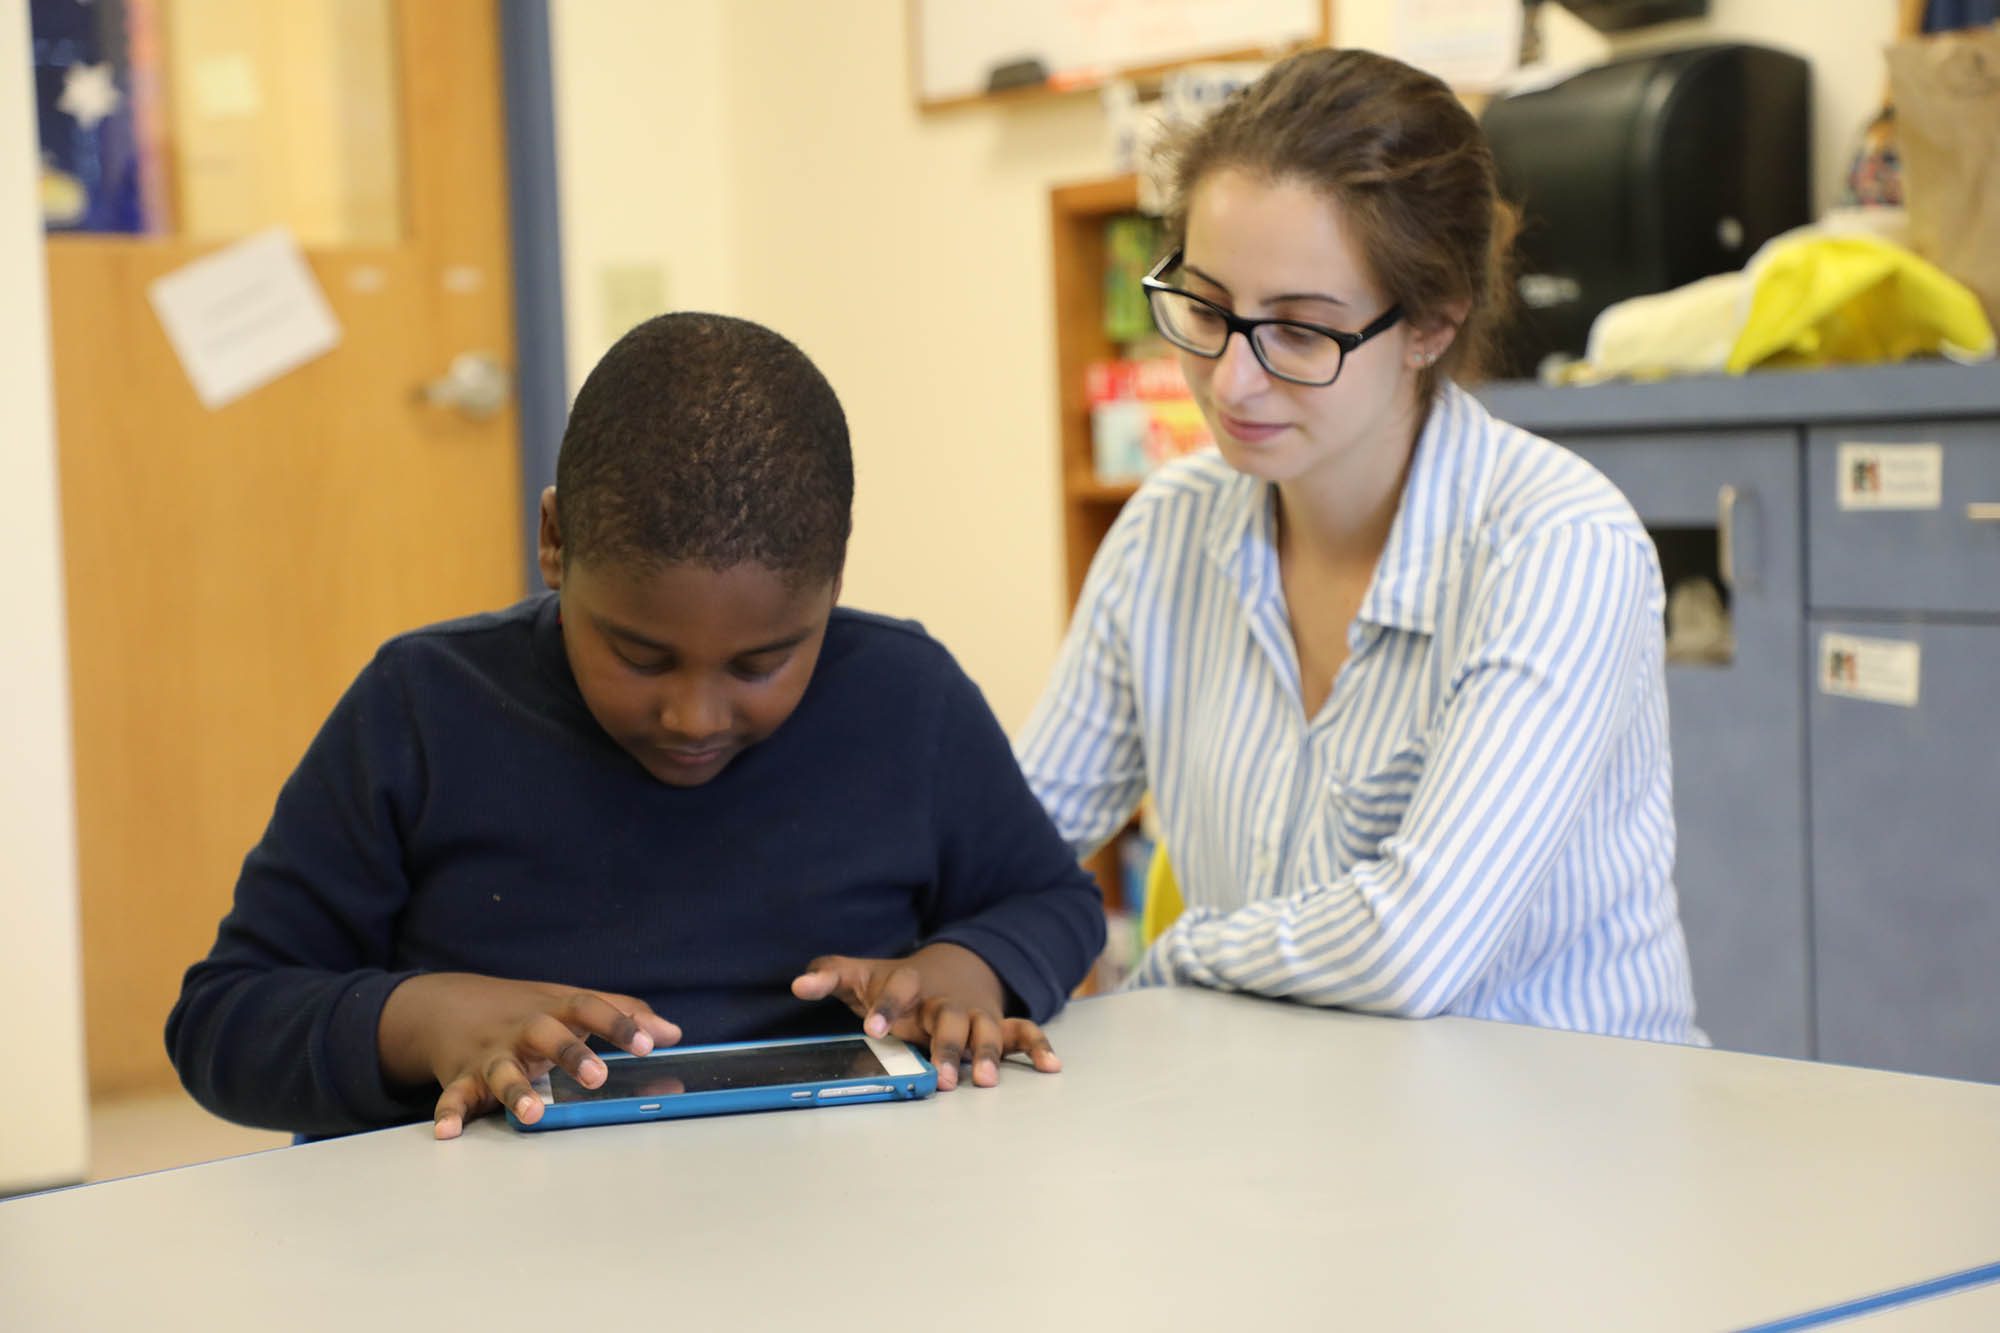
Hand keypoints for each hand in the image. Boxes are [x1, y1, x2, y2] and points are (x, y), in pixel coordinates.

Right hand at [378, 973, 680, 1138]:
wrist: (448, 1004)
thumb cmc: (526, 1010)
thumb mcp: (571, 1004)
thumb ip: (622, 1014)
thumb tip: (673, 1033)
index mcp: (555, 1010)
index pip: (591, 1008)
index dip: (620, 1024)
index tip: (649, 1043)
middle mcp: (523, 1029)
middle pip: (547, 1034)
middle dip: (570, 1054)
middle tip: (598, 1077)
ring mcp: (490, 1053)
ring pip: (501, 1070)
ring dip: (515, 1090)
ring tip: (533, 1113)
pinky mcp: (462, 1077)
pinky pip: (454, 1096)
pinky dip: (449, 1112)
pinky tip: (449, 1131)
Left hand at [791, 942, 1059, 1090]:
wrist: (957, 965)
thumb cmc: (902, 981)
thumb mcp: (864, 974)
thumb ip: (830, 976)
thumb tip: (797, 985)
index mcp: (912, 983)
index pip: (898, 988)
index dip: (886, 1004)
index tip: (873, 1025)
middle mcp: (946, 1000)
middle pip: (948, 1019)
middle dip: (945, 1046)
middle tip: (939, 1077)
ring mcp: (976, 1011)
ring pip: (985, 1030)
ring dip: (986, 1054)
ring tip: (984, 1081)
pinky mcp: (998, 1023)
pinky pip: (1023, 1032)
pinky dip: (1039, 1046)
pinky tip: (1052, 1066)